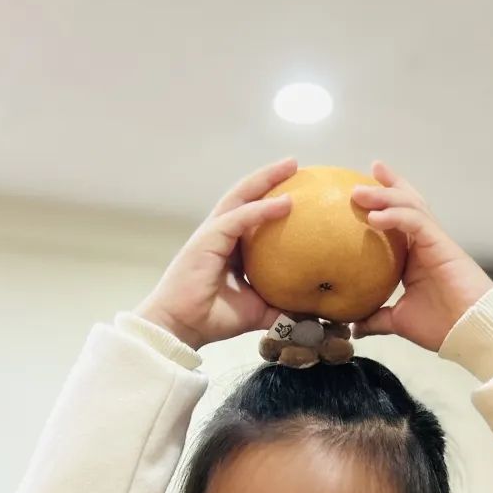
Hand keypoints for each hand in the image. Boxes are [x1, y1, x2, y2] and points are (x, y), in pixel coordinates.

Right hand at [135, 158, 296, 348]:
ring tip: (290, 166)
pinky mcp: (207, 239)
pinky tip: (285, 202)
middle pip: (246, 196)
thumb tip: (311, 310)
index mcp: (229, 246)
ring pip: (241, 197)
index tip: (300, 189)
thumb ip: (280, 305)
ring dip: (266, 179)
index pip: (252, 214)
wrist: (181, 328)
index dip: (271, 199)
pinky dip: (262, 209)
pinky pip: (239, 219)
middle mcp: (220, 234)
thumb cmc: (212, 318)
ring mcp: (212, 234)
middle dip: (269, 177)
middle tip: (295, 164)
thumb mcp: (256, 310)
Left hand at [351, 162, 492, 352]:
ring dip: (384, 196)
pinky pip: (416, 222)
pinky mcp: (441, 244)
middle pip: (406, 204)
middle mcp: (425, 244)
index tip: (359, 195)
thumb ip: (378, 319)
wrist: (471, 333)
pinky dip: (395, 215)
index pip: (398, 222)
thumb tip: (355, 326)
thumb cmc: (443, 327)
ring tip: (359, 192)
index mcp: (416, 258)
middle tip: (359, 180)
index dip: (382, 205)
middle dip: (385, 188)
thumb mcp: (399, 321)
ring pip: (410, 206)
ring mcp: (435, 242)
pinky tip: (375, 217)